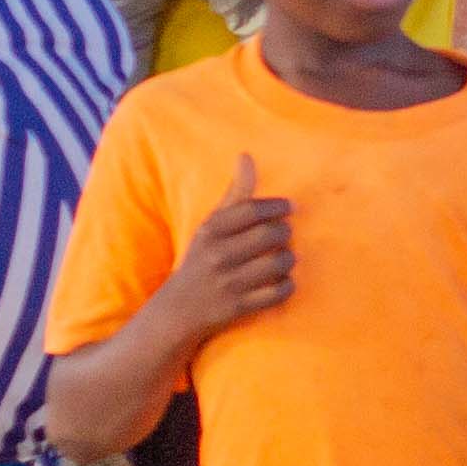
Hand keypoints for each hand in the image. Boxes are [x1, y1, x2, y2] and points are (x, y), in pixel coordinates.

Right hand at [156, 156, 298, 342]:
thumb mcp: (211, 225)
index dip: (278, 207)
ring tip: (283, 258)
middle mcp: (217, 255)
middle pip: (272, 234)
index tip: (288, 208)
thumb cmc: (201, 258)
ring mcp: (228, 282)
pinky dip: (287, 286)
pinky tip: (280, 281)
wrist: (177, 310)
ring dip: (288, 260)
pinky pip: (280, 292)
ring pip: (281, 262)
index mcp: (210, 230)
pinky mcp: (239, 307)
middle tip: (282, 235)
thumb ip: (234, 193)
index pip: (254, 209)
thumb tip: (246, 155)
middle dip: (284, 233)